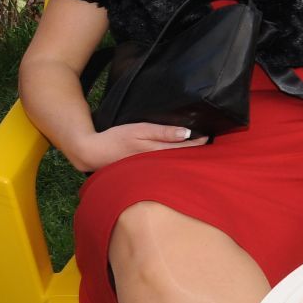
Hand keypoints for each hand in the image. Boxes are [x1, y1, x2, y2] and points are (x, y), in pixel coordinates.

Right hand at [66, 121, 207, 172]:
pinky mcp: (143, 172)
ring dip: (185, 159)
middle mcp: (156, 164)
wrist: (93, 152)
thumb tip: (186, 133)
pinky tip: (177, 161)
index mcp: (157, 152)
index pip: (184, 149)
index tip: (208, 136)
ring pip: (173, 165)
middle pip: (181, 159)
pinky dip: (171, 164)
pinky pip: (162, 168)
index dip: (198, 143)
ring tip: (198, 154)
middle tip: (209, 146)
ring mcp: (149, 170)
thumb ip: (163, 132)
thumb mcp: (140, 130)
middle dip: (195, 154)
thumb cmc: (117, 138)